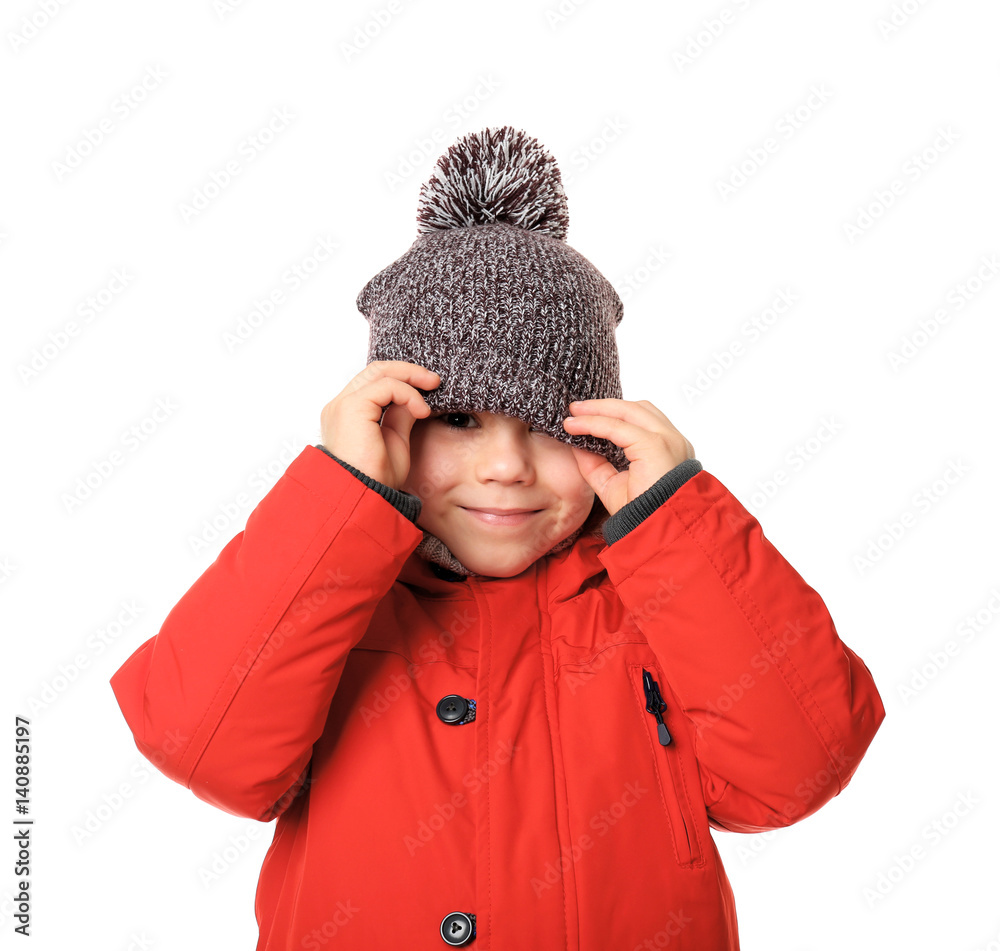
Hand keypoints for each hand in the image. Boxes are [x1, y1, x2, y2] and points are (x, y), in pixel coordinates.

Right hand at [320, 361, 440, 489]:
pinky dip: (408, 394)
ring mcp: (343, 405)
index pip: (374, 382)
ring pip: (380, 372)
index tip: (428, 386)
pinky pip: (386, 387)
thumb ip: (401, 416)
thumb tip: (415, 398)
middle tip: (434, 380)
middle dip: (408, 371)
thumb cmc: (377, 479)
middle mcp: (341, 406)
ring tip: (432, 389)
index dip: (402, 379)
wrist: (364, 497)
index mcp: (348, 414)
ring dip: (411, 377)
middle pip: (376, 370)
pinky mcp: (351, 408)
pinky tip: (421, 411)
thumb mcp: (396, 441)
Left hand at [562, 399, 694, 516]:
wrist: (656, 532)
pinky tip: (576, 426)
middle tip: (575, 407)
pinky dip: (594, 423)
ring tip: (574, 412)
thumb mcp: (612, 484)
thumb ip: (596, 463)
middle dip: (603, 405)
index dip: (612, 413)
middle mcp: (672, 440)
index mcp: (668, 449)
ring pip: (627, 411)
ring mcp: (666, 440)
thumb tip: (576, 443)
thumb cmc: (641, 515)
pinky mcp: (654, 445)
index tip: (585, 414)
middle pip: (635, 408)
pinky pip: (617, 426)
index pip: (641, 420)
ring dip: (597, 409)